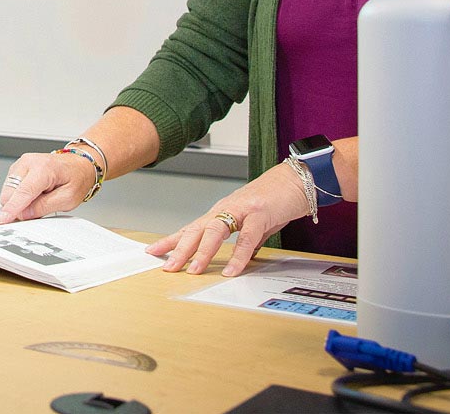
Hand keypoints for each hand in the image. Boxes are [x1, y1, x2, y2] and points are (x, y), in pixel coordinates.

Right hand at [0, 151, 99, 223]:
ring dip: (18, 200)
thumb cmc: (76, 178)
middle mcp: (29, 162)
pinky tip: (33, 193)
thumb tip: (24, 214)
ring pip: (8, 190)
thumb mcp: (68, 199)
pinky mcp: (17, 167)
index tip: (3, 219)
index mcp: (43, 168)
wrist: (78, 164)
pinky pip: (10, 186)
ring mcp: (22, 163)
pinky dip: (18, 195)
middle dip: (17, 206)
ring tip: (39, 197)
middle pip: (10, 192)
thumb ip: (44, 207)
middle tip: (35, 211)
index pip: (23, 192)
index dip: (12, 208)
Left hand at [145, 163, 310, 276]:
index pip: (191, 228)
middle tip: (167, 266)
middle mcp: (226, 209)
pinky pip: (247, 238)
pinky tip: (232, 270)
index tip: (154, 251)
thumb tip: (242, 257)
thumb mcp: (253, 223)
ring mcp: (242, 210)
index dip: (172, 240)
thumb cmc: (274, 199)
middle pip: (196, 230)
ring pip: (215, 231)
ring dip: (203, 252)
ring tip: (194, 270)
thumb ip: (245, 239)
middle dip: (179, 249)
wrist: (296, 179)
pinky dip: (238, 255)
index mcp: (221, 212)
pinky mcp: (260, 214)